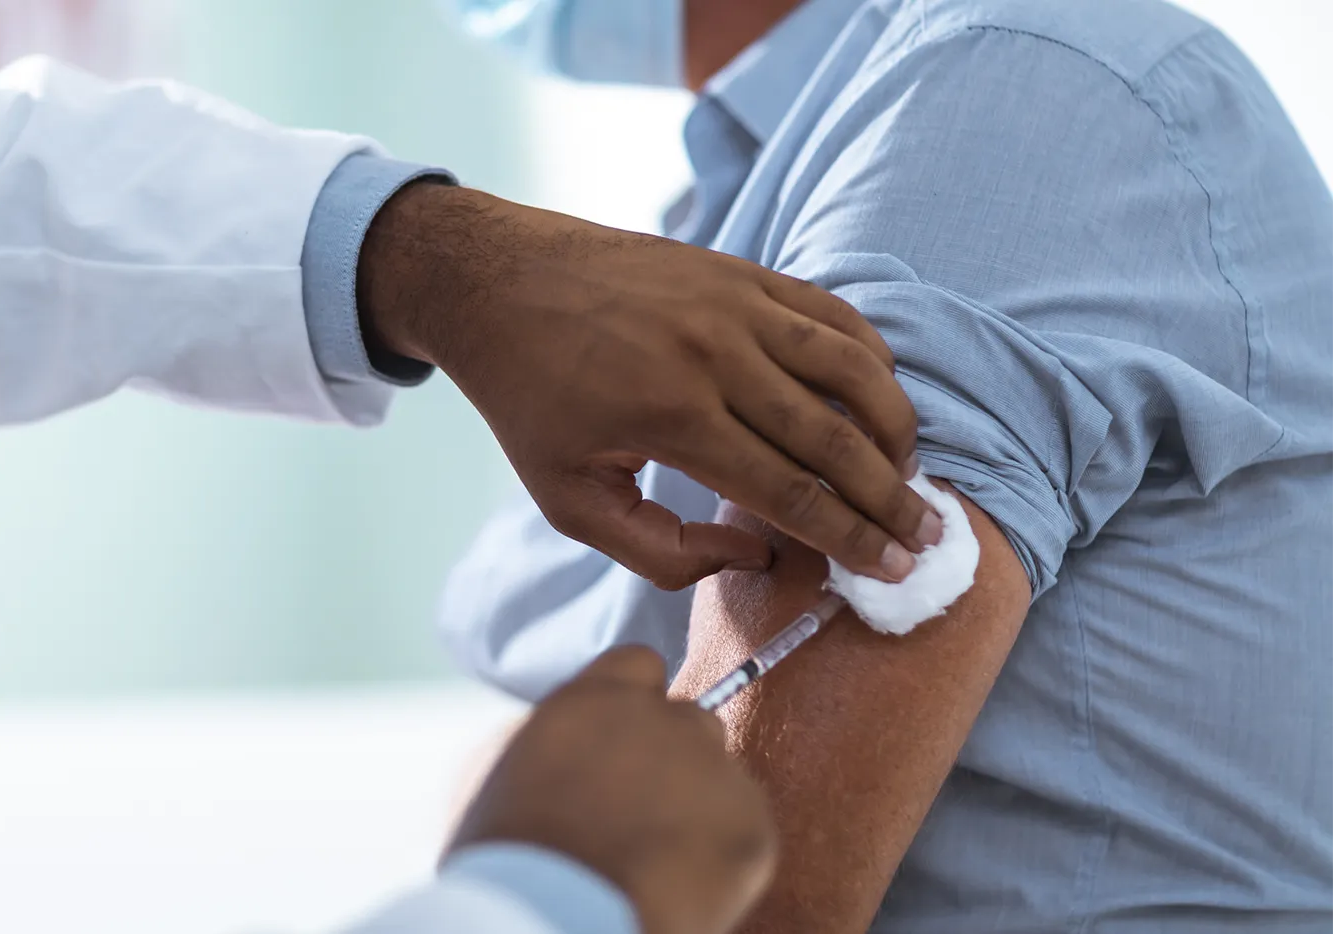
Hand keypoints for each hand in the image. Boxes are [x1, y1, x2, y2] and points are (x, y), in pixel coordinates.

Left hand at [359, 184, 938, 585]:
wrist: (497, 282)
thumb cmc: (530, 400)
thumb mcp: (569, 500)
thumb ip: (658, 551)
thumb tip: (756, 557)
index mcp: (672, 418)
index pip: (788, 492)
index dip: (850, 538)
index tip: (893, 569)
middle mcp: (714, 355)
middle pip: (834, 438)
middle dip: (889, 497)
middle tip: (927, 537)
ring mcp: (733, 304)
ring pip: (851, 367)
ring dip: (895, 424)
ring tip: (910, 472)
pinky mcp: (739, 271)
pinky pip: (830, 313)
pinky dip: (869, 356)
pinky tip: (881, 397)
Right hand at [448, 646, 776, 933]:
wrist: (552, 918)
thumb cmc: (506, 856)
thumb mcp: (497, 771)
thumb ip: (545, 737)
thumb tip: (568, 740)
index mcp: (596, 699)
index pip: (639, 665)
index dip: (635, 703)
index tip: (624, 744)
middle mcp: (662, 719)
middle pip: (691, 720)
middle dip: (675, 757)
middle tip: (644, 812)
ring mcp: (714, 769)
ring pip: (722, 778)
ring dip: (700, 807)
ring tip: (659, 858)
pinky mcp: (752, 825)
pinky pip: (747, 831)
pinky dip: (724, 858)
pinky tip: (681, 885)